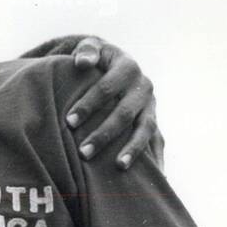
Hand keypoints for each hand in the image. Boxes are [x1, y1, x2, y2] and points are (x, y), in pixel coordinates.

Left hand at [64, 37, 162, 170]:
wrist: (115, 62)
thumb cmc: (94, 57)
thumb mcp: (91, 48)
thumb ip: (87, 50)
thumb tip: (83, 62)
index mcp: (127, 67)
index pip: (107, 87)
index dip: (89, 104)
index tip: (68, 122)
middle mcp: (144, 87)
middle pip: (125, 113)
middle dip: (104, 133)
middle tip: (83, 152)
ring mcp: (151, 106)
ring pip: (145, 129)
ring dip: (132, 148)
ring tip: (118, 166)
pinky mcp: (153, 120)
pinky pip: (157, 141)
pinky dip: (156, 159)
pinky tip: (154, 179)